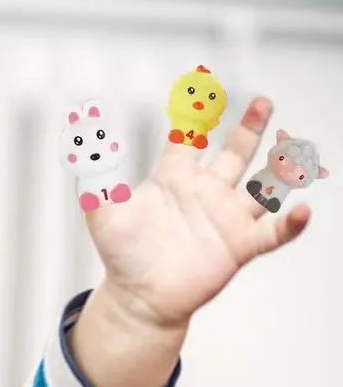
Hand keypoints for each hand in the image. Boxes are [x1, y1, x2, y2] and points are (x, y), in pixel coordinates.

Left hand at [86, 97, 310, 328]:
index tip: (202, 88)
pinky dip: (290, 223)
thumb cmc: (122, 255)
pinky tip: (304, 211)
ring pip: (263, 187)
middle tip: (263, 101)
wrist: (139, 298)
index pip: (189, 137)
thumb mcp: (103, 216)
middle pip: (235, 153)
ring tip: (296, 151)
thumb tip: (82, 147)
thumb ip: (95, 183)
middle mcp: (205, 193)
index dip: (194, 114)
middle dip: (250, 128)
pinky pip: (273, 232)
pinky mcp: (239, 247)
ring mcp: (225, 218)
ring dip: (280, 170)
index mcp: (174, 178)